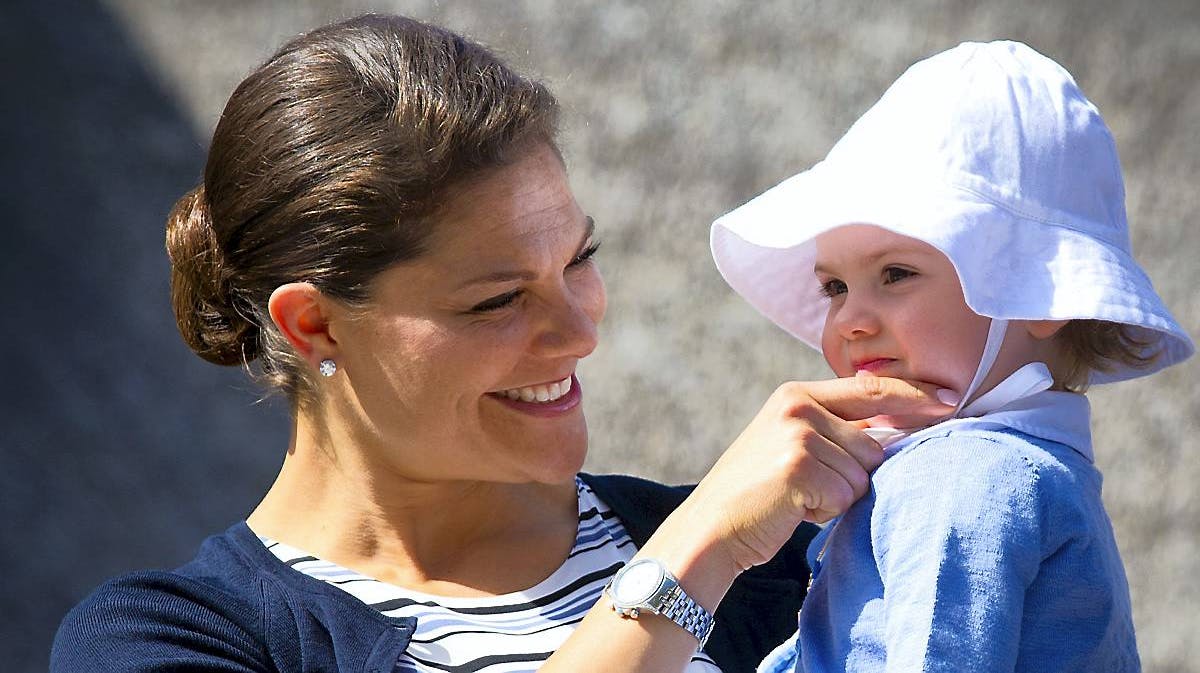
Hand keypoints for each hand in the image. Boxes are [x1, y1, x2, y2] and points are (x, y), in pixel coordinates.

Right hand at [681, 376, 956, 573]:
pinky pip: (846, 495)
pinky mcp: (799, 466)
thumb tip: (897, 430)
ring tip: (797, 498)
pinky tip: (793, 508)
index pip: (872, 388)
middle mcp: (798, 405)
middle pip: (874, 443)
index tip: (951, 400)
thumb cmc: (756, 493)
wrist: (711, 527)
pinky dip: (826, 511)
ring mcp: (798, 434)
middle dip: (853, 475)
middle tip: (809, 488)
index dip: (915, 396)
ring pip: (862, 474)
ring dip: (838, 496)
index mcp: (797, 394)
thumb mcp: (790, 443)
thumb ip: (835, 429)